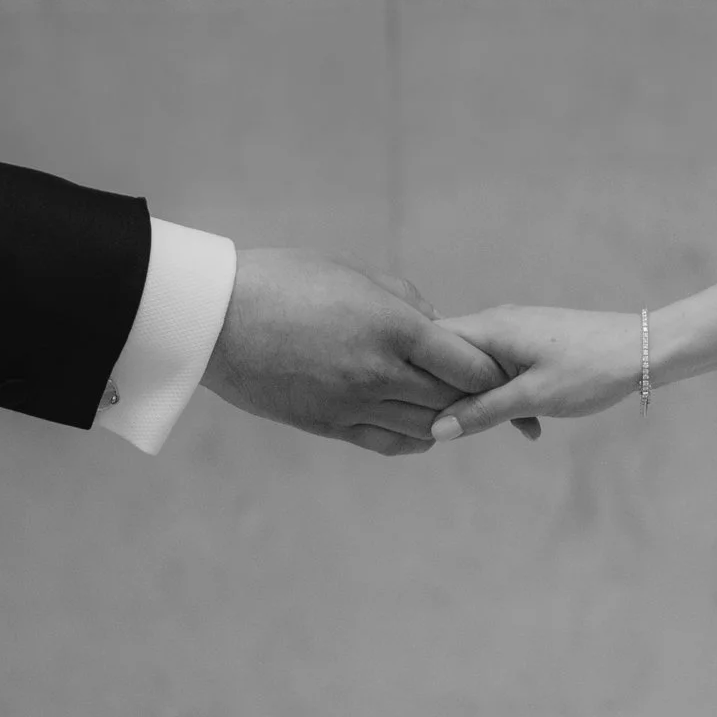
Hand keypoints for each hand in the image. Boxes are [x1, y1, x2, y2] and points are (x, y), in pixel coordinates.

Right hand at [204, 249, 514, 454]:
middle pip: (453, 400)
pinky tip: (421, 426)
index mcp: (393, 327)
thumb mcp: (353, 273)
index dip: (490, 369)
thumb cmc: (284, 280)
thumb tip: (437, 325)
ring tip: (453, 406)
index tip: (499, 364)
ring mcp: (353, 404)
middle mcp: (379, 372)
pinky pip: (388, 443)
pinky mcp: (328, 426)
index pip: (469, 364)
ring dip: (446, 419)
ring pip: (426, 428)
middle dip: (476, 396)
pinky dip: (415, 439)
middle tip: (488, 391)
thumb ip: (405, 301)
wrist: (217, 319)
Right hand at [425, 305, 644, 440]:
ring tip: (520, 426)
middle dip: (458, 397)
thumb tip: (438, 430)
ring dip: (490, 401)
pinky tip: (532, 422)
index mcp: (490, 328)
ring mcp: (517, 329)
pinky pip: (505, 369)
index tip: (427, 412)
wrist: (645, 351)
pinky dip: (511, 395)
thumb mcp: (533, 398)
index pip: (432, 343)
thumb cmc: (590, 370)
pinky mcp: (534, 340)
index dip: (422, 378)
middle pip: (453, 359)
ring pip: (481, 368)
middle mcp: (498, 321)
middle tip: (473, 429)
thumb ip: (482, 412)